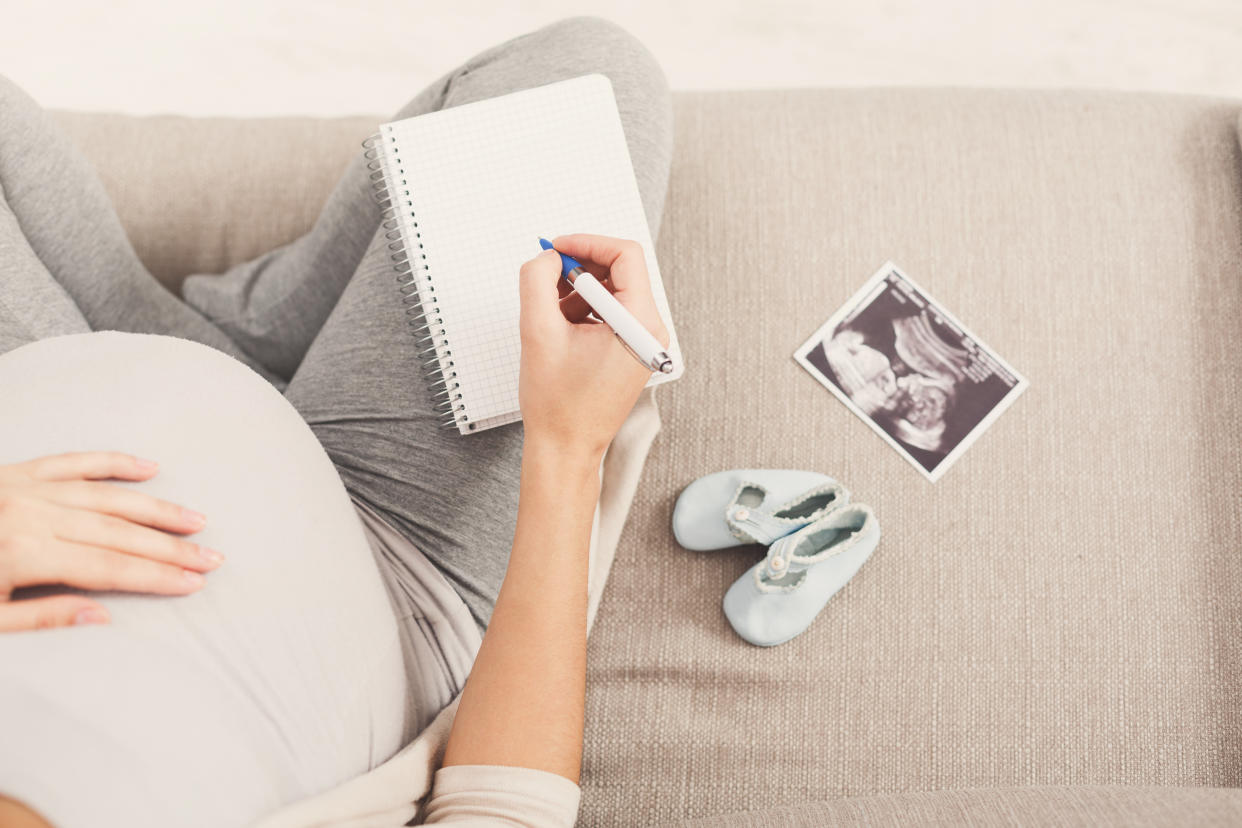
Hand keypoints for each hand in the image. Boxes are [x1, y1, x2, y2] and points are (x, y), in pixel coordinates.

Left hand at [0, 452, 221, 631]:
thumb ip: (38, 619)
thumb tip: (99, 616)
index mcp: (20, 553)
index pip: (107, 568)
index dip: (155, 576)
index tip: (192, 582)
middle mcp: (28, 514)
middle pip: (117, 532)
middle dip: (170, 547)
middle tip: (210, 557)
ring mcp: (24, 487)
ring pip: (106, 495)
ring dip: (155, 509)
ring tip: (193, 520)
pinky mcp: (16, 471)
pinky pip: (73, 460)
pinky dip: (113, 462)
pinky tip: (147, 468)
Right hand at [518, 234, 669, 458]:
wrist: (566, 448)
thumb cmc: (557, 403)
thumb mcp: (537, 331)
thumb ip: (537, 280)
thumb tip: (548, 256)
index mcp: (640, 323)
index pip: (625, 256)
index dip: (587, 243)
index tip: (555, 249)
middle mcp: (652, 331)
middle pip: (620, 271)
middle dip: (579, 269)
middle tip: (546, 277)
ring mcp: (646, 342)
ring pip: (613, 291)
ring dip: (578, 292)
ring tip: (550, 315)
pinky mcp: (634, 350)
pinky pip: (612, 313)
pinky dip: (584, 310)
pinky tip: (561, 329)